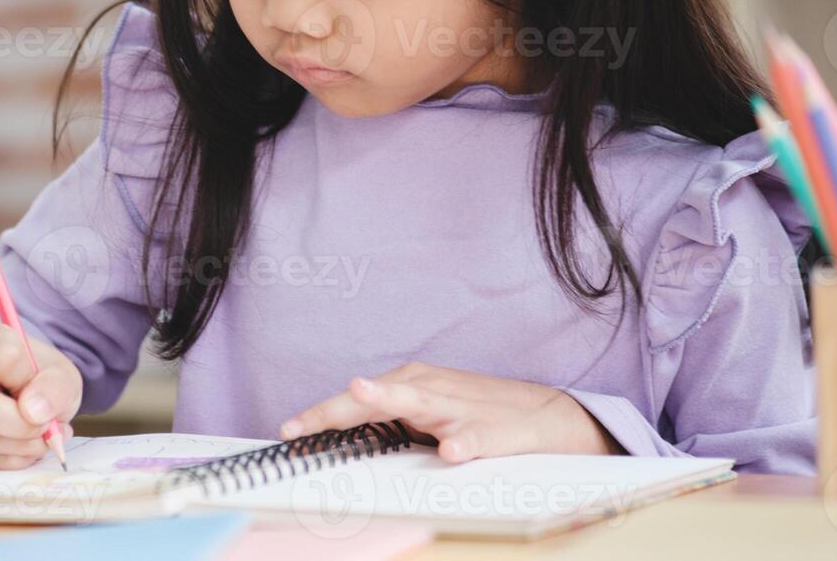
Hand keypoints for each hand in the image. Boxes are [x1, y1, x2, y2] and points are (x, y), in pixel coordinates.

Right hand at [0, 323, 80, 469]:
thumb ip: (55, 386)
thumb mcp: (61, 373)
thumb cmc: (42, 378)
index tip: (41, 382)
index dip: (28, 377)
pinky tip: (31, 444)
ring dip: (27, 445)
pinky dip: (19, 459)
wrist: (31, 395)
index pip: (1, 356)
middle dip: (22, 425)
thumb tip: (35, 413)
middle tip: (48, 425)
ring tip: (47, 432)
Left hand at [278, 362, 623, 462]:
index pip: (356, 403)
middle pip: (374, 398)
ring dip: (390, 397)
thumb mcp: (429, 417)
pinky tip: (450, 450)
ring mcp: (461, 408)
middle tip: (299, 425)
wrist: (550, 417)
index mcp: (410, 387)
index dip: (320, 416)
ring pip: (420, 403)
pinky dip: (464, 442)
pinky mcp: (495, 430)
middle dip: (335, 410)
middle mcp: (429, 390)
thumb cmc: (480, 414)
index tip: (286, 433)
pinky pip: (476, 437)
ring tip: (363, 390)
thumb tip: (341, 443)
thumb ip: (391, 426)